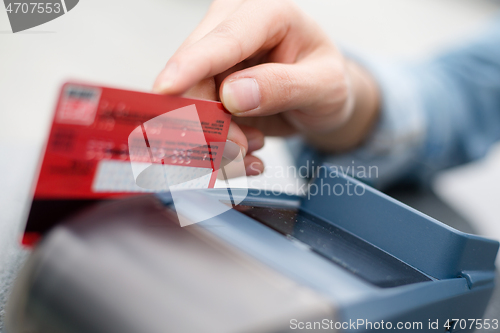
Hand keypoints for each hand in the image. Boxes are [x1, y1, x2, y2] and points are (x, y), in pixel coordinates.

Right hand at [153, 0, 379, 174]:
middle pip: (194, 75)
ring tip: (254, 146)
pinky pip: (196, 120)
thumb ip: (283, 87)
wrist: (320, 100)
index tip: (166, 88)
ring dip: (218, 139)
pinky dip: (219, 145)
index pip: (224, 40)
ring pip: (189, 104)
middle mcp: (232, 28)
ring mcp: (214, 59)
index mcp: (266, 13)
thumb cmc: (327, 83)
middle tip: (241, 148)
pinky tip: (248, 150)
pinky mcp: (207, 86)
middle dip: (212, 123)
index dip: (192, 65)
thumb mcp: (324, 86)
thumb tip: (232, 95)